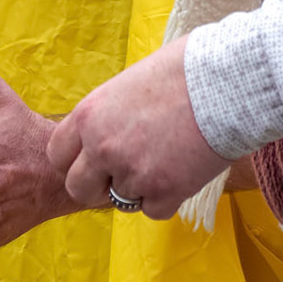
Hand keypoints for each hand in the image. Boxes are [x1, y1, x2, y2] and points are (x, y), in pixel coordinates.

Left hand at [45, 36, 229, 220]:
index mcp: (88, 116)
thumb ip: (107, 115)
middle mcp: (102, 147)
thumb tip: (104, 135)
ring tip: (166, 156)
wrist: (225, 81)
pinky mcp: (164, 191)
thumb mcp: (127, 85)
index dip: (75, 161)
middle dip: (97, 187)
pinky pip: (154, 210)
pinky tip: (183, 168)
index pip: (57, 155)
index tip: (93, 160)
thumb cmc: (181, 71)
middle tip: (122, 173)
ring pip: (121, 200)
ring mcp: (132, 173)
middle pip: (78, 189)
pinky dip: (168, 197)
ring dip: (139, 187)